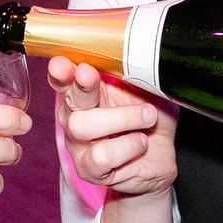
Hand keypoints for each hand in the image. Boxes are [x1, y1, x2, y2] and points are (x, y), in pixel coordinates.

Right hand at [49, 56, 176, 197]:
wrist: (161, 156)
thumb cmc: (150, 118)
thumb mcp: (146, 89)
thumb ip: (131, 73)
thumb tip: (132, 52)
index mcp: (85, 94)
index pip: (63, 80)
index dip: (61, 72)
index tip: (69, 65)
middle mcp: (74, 118)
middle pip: (69, 102)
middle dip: (87, 88)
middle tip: (112, 83)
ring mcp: (79, 146)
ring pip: (82, 128)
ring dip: (123, 119)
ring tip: (148, 118)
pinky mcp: (90, 170)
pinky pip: (101, 156)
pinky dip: (128, 146)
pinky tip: (142, 143)